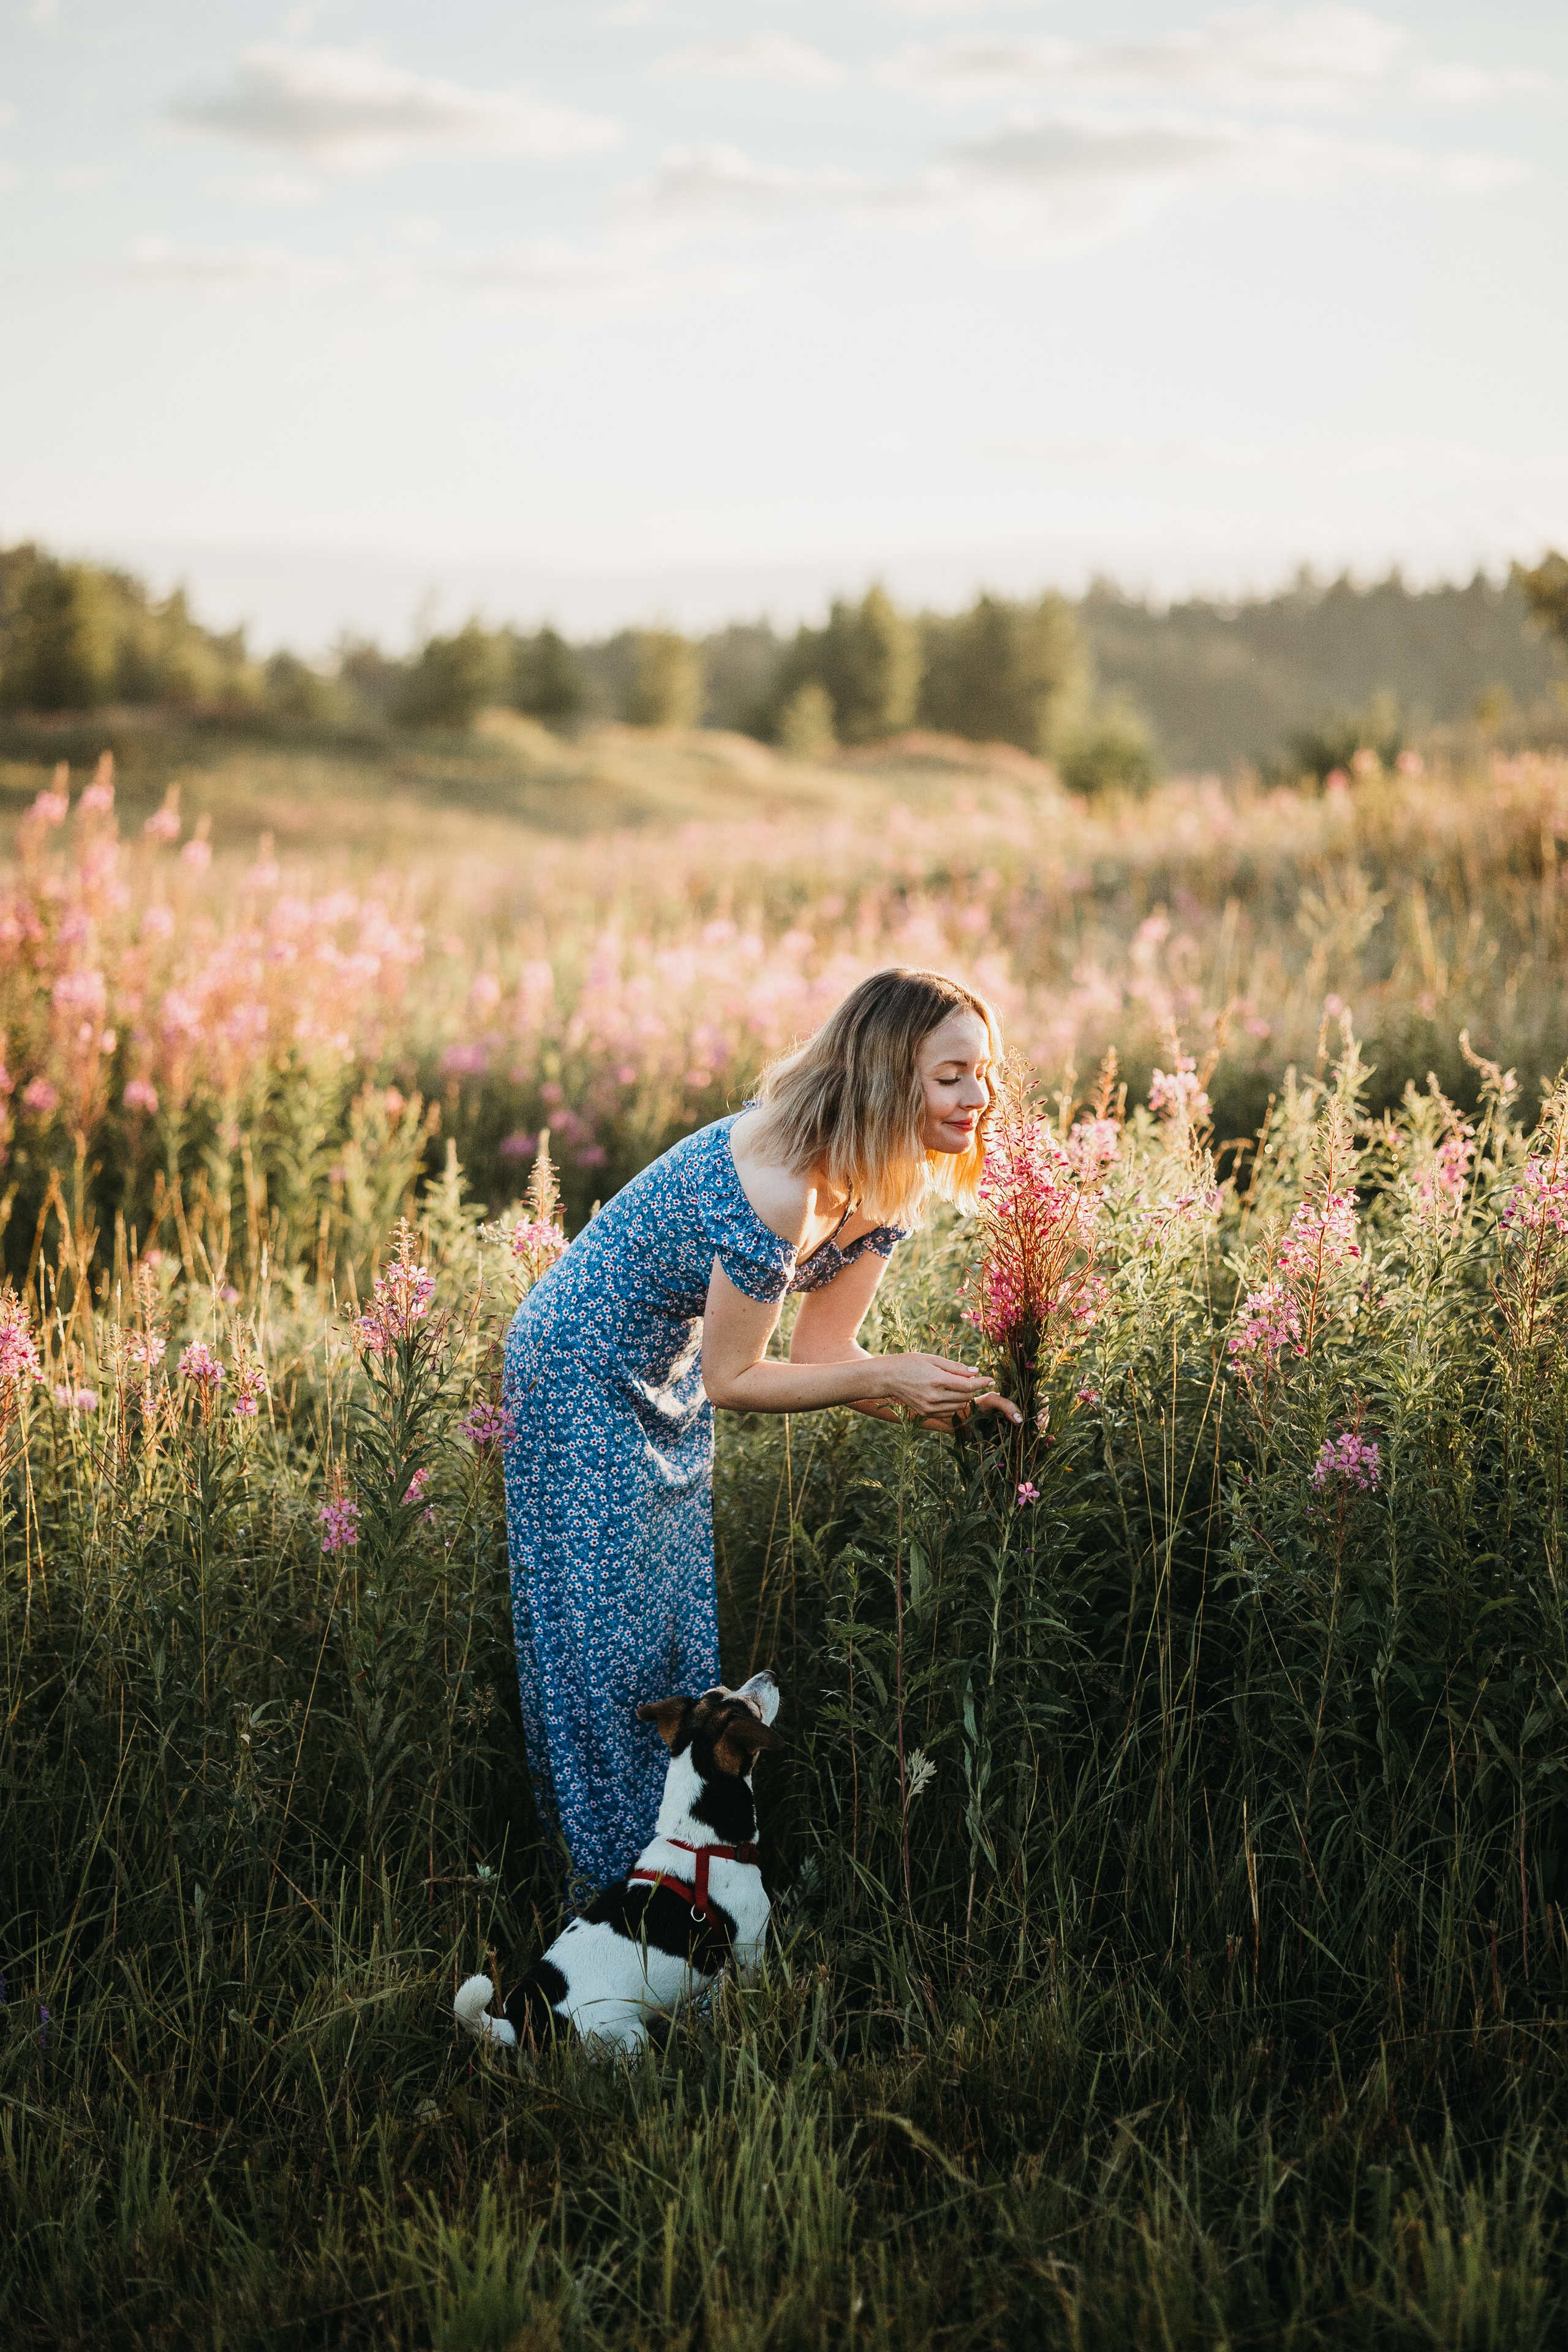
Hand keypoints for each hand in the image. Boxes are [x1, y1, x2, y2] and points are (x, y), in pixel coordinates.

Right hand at [875, 1353, 1021, 1424]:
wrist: (887, 1377)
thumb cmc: (909, 1363)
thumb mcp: (932, 1359)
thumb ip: (955, 1367)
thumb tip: (975, 1372)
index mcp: (938, 1380)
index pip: (968, 1385)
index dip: (982, 1383)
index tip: (991, 1380)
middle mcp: (935, 1397)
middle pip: (966, 1397)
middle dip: (972, 1388)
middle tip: (969, 1379)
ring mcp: (930, 1407)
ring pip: (959, 1406)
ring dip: (964, 1397)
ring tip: (957, 1385)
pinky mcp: (925, 1413)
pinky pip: (948, 1412)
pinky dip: (954, 1404)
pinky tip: (948, 1395)